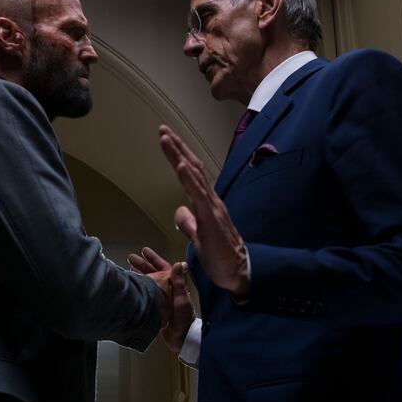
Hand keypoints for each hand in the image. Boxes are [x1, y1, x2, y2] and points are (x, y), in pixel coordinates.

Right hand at [129, 247, 194, 352]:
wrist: (181, 338)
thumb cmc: (183, 319)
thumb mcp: (181, 300)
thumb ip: (179, 283)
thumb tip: (179, 263)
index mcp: (175, 285)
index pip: (164, 268)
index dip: (154, 259)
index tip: (144, 251)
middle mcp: (167, 289)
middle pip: (154, 273)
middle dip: (143, 265)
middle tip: (130, 257)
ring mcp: (161, 297)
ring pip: (148, 282)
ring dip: (140, 274)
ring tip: (127, 268)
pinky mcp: (155, 306)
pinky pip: (146, 293)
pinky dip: (139, 287)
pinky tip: (131, 285)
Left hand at [158, 124, 249, 295]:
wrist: (238, 272)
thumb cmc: (220, 256)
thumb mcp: (199, 237)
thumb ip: (190, 222)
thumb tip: (179, 211)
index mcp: (207, 204)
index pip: (191, 175)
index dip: (179, 156)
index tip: (167, 140)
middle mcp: (211, 200)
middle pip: (192, 168)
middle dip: (177, 148)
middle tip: (163, 129)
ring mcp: (212, 207)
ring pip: (194, 176)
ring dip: (179, 156)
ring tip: (167, 138)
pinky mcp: (212, 218)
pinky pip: (199, 195)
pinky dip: (189, 178)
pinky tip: (181, 164)